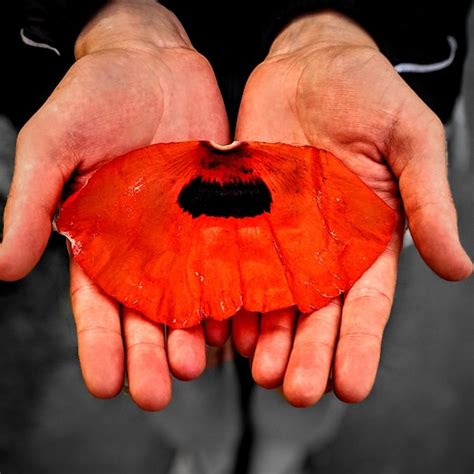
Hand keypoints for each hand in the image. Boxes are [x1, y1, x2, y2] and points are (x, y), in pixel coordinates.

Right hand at [0, 0, 230, 409]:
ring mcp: (188, 230)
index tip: (107, 383)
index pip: (98, 304)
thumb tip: (5, 267)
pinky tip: (241, 320)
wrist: (151, 61)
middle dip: (151, 352)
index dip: (100, 345)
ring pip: (193, 294)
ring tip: (201, 363)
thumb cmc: (94, 96)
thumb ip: (30, 204)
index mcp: (101, 239)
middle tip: (158, 390)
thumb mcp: (53, 145)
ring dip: (196, 332)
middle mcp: (146, 244)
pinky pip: (231, 256)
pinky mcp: (222, 209)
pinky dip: (235, 290)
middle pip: (148, 312)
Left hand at [233, 11, 471, 405]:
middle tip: (295, 392)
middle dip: (306, 353)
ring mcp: (277, 233)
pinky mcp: (241, 213)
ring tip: (256, 371)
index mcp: (367, 238)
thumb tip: (459, 267)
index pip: (366, 304)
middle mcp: (321, 247)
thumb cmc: (367, 93)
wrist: (310, 63)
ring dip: (264, 336)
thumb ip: (427, 201)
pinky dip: (226, 295)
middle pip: (314, 313)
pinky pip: (232, 261)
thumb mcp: (410, 140)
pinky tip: (218, 327)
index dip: (361, 345)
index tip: (353, 386)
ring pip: (270, 298)